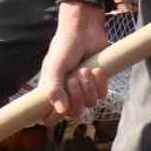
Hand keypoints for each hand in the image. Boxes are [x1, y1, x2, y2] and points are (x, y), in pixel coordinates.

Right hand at [39, 0, 109, 123]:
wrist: (85, 31)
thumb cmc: (64, 47)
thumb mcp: (54, 66)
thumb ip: (53, 88)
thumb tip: (61, 111)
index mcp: (51, 91)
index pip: (48, 117)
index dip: (51, 119)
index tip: (55, 114)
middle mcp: (66, 93)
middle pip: (73, 113)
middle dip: (76, 95)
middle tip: (73, 78)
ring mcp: (83, 90)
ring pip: (89, 104)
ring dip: (88, 86)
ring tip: (84, 69)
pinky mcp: (98, 84)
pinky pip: (102, 96)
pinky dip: (100, 83)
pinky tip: (96, 69)